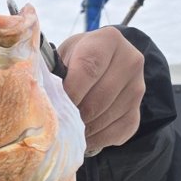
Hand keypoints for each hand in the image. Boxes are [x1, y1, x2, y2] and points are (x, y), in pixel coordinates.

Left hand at [57, 28, 144, 154]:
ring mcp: (138, 88)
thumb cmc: (74, 60)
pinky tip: (82, 136)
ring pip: (105, 118)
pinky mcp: (137, 112)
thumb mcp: (62, 57)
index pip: (88, 70)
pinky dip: (96, 139)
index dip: (69, 93)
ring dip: (83, 129)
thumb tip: (43, 105)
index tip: (55, 107)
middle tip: (57, 122)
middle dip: (74, 115)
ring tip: (67, 128)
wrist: (102, 64)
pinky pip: (116, 133)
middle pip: (98, 99)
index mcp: (108, 41)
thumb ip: (54, 75)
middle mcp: (130, 61)